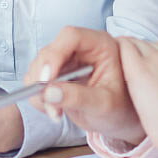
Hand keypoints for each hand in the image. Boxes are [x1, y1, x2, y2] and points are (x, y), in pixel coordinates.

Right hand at [24, 27, 143, 145]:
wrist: (120, 120)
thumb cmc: (121, 108)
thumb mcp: (104, 104)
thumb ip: (78, 97)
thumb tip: (49, 93)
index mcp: (99, 45)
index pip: (71, 36)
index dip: (55, 54)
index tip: (47, 79)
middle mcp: (80, 49)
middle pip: (50, 51)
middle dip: (44, 79)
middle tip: (49, 103)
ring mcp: (66, 61)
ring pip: (39, 66)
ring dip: (40, 90)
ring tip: (56, 112)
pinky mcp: (55, 75)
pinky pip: (36, 80)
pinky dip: (38, 96)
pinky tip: (54, 109)